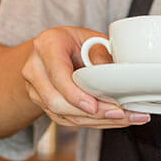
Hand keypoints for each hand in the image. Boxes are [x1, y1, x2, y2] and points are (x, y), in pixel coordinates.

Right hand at [22, 27, 149, 127]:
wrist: (52, 51)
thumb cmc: (73, 42)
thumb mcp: (89, 38)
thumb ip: (100, 54)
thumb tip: (115, 75)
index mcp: (48, 45)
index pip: (57, 74)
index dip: (74, 94)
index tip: (94, 106)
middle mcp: (36, 68)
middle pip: (56, 101)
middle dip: (90, 113)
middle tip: (119, 114)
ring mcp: (36, 90)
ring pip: (62, 115)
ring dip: (95, 121)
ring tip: (125, 118)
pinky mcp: (43, 105)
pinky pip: (66, 120)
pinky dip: (91, 122)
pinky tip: (112, 120)